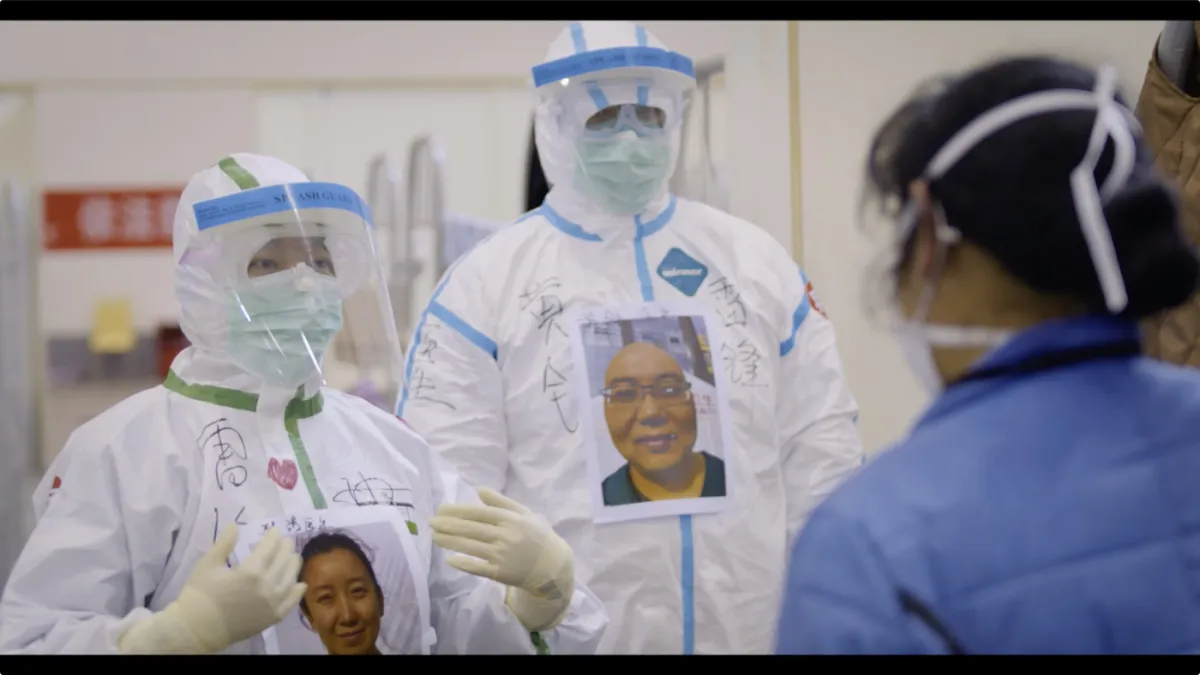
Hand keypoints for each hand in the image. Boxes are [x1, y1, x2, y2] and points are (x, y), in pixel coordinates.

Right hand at [119, 526, 306, 653]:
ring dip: (293, 565)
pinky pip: (291, 602)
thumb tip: (235, 525)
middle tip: (286, 541)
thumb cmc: (199, 595)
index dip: (273, 537)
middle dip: (285, 548)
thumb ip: (224, 543)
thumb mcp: (207, 564)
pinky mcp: (272, 617)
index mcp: (251, 571)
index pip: (269, 548)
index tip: (275, 530)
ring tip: (293, 557)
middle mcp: (267, 586)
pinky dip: (297, 591)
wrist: (197, 630)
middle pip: (283, 561)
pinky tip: (300, 584)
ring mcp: (272, 603)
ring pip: (290, 579)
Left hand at [431, 487, 574, 630]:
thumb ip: (501, 501)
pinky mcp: (500, 573)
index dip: (458, 511)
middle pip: (471, 529)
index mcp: (510, 519)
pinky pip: (477, 567)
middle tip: (431, 522)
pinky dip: (463, 563)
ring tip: (434, 537)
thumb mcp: (524, 513)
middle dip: (448, 525)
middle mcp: (505, 535)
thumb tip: (479, 489)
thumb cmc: (537, 535)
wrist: (552, 565)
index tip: (440, 509)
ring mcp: (501, 555)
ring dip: (450, 542)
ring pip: (470, 547)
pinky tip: (450, 559)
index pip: (478, 513)